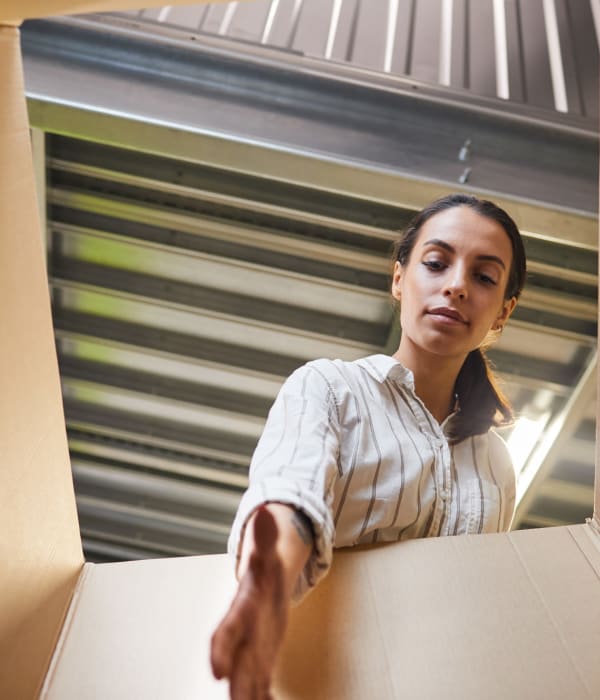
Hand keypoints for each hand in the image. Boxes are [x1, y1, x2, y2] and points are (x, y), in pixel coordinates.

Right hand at [211, 507, 287, 698]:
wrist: (264, 584)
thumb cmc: (264, 571)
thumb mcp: (268, 554)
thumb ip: (266, 537)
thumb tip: (266, 511)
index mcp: (241, 611)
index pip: (226, 631)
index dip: (220, 650)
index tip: (215, 671)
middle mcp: (243, 636)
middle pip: (236, 665)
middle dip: (235, 686)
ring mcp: (252, 651)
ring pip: (248, 681)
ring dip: (249, 697)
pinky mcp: (263, 660)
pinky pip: (263, 686)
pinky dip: (265, 698)